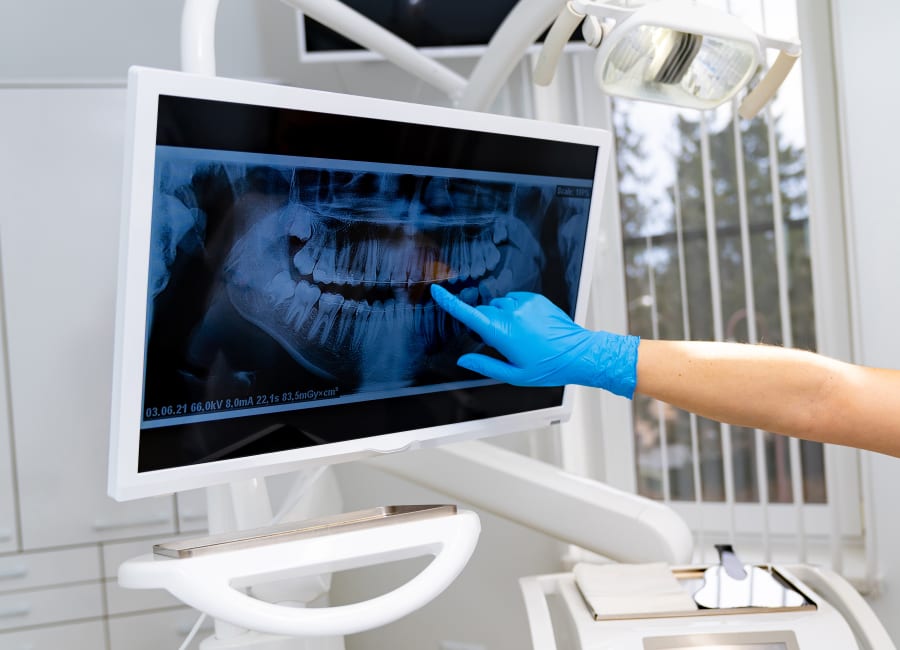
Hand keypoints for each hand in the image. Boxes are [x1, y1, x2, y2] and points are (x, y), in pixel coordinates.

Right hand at [430, 285, 638, 397]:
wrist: (578, 353)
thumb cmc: (548, 367)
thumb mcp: (513, 374)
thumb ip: (485, 365)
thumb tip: (465, 359)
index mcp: (503, 333)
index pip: (470, 315)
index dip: (450, 303)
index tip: (437, 292)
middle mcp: (512, 314)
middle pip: (485, 312)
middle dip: (487, 324)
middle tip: (503, 343)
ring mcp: (525, 303)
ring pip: (500, 305)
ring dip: (502, 316)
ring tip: (520, 335)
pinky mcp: (535, 298)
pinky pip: (515, 300)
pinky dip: (515, 310)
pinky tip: (528, 326)